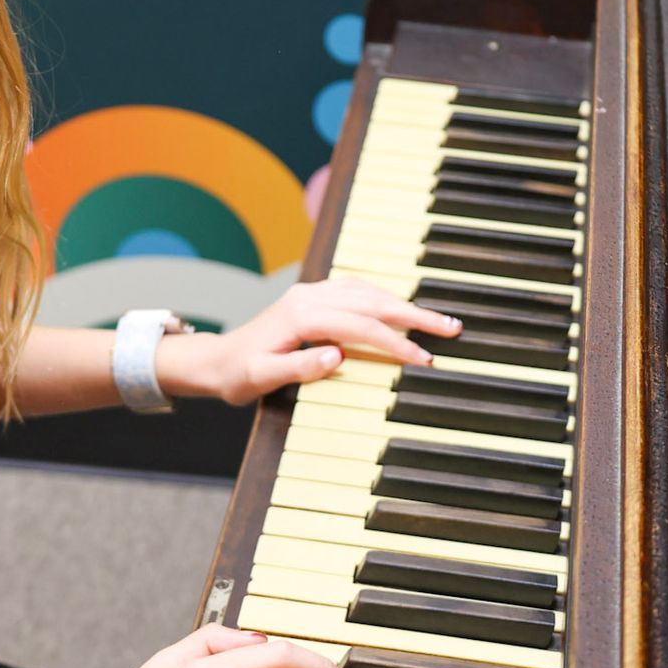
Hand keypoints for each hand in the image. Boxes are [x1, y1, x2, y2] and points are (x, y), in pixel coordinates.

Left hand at [157, 275, 463, 405]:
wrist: (215, 360)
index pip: (361, 327)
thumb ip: (299, 367)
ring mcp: (311, 293)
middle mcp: (309, 297)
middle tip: (452, 328)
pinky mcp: (312, 297)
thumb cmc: (237, 375)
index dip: (396, 343)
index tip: (424, 359)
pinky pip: (356, 289)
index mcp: (301, 316)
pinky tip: (400, 306)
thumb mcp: (261, 379)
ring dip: (404, 303)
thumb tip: (338, 355)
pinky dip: (383, 296)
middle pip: (372, 301)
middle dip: (415, 315)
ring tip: (438, 318)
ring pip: (368, 291)